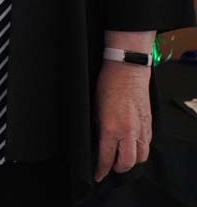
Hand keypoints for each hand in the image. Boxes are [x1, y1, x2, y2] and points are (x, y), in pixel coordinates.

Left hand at [94, 60, 152, 181]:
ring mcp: (141, 128)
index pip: (106, 157)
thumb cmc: (108, 84)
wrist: (127, 70)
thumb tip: (98, 141)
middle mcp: (128, 131)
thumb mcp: (95, 108)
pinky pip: (147, 144)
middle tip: (109, 167)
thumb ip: (99, 127)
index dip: (101, 169)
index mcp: (111, 128)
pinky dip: (140, 150)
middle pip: (127, 163)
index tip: (97, 175)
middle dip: (117, 168)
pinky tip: (131, 146)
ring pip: (141, 156)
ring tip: (121, 158)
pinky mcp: (149, 124)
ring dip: (131, 161)